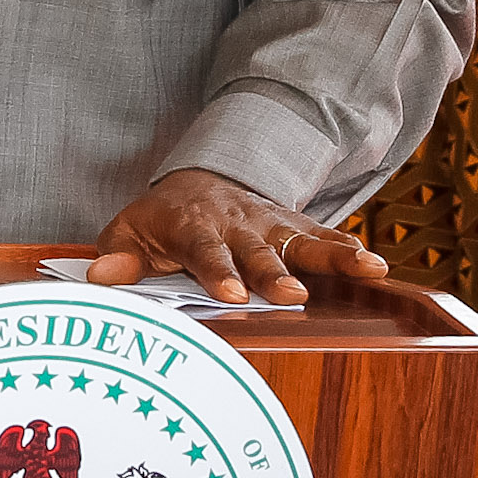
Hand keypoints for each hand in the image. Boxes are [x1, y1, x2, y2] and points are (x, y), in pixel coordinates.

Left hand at [87, 167, 389, 306]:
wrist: (201, 181)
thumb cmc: (162, 220)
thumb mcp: (129, 230)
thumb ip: (119, 256)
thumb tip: (99, 278)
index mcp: (192, 224)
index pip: (203, 249)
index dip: (216, 271)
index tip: (230, 294)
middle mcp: (236, 223)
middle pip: (257, 250)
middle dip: (273, 273)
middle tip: (290, 295)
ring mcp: (270, 224)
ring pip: (302, 241)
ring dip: (331, 258)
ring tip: (365, 270)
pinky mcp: (296, 227)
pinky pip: (326, 239)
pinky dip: (351, 252)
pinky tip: (378, 268)